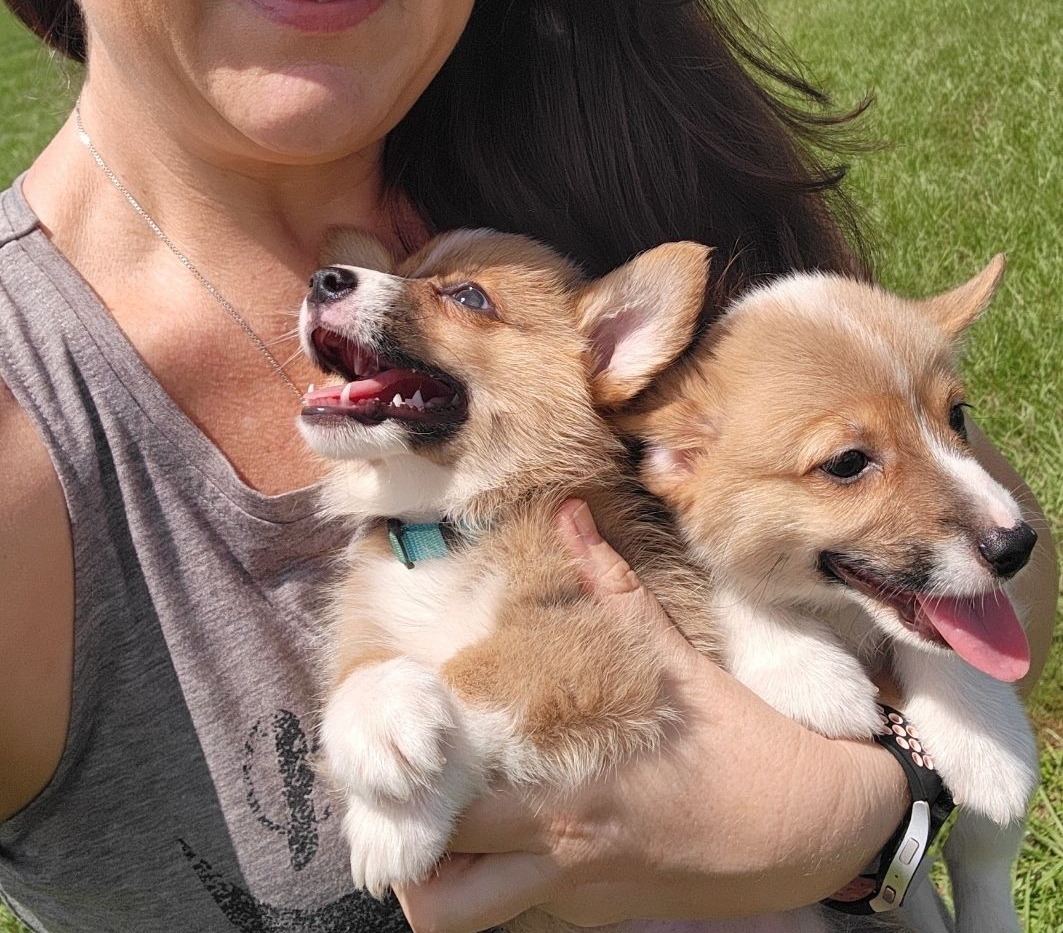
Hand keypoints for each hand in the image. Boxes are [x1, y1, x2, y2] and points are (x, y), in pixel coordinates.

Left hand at [397, 503, 907, 932]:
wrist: (814, 830)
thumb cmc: (743, 742)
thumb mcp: (675, 660)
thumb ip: (611, 588)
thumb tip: (571, 513)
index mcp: (567, 784)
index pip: (448, 803)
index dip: (404, 779)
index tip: (395, 741)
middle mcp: (558, 848)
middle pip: (435, 880)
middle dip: (400, 836)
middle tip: (398, 781)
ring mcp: (574, 890)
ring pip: (464, 917)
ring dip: (436, 879)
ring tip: (433, 824)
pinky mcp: (596, 915)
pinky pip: (516, 912)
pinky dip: (491, 879)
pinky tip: (500, 830)